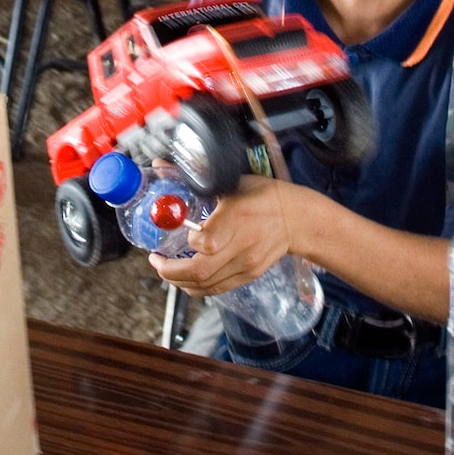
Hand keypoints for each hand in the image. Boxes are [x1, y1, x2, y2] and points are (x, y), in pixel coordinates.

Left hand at [149, 176, 306, 296]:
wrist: (296, 219)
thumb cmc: (264, 196)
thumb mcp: (231, 181)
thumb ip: (195, 177)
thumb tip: (159, 165)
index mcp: (238, 217)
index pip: (205, 241)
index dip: (187, 239)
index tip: (182, 230)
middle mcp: (242, 245)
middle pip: (200, 271)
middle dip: (170, 271)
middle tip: (156, 260)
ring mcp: (246, 264)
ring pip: (205, 284)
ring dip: (179, 282)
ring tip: (165, 270)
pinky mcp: (248, 275)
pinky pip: (216, 289)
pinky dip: (196, 288)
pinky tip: (185, 280)